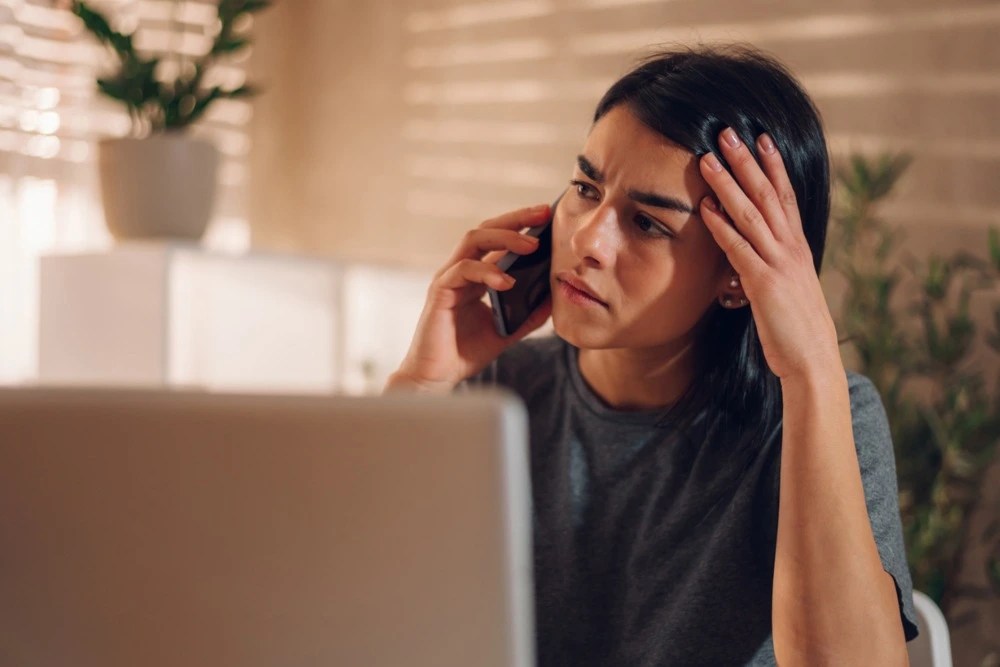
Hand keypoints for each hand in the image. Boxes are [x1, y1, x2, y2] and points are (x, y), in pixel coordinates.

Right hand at [387, 204, 553, 391]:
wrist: (436, 378)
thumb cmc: (464, 353)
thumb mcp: (506, 331)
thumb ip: (527, 315)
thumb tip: (554, 299)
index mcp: (475, 276)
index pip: (497, 240)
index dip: (520, 225)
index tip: (546, 216)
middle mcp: (460, 271)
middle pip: (486, 230)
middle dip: (516, 219)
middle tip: (542, 214)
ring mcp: (448, 278)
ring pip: (473, 240)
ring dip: (504, 239)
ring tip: (530, 247)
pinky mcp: (439, 292)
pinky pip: (463, 270)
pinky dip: (487, 272)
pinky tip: (507, 282)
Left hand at [698, 128, 841, 381]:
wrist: (812, 361)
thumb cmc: (795, 330)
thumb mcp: (785, 290)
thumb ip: (770, 266)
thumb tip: (750, 256)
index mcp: (797, 247)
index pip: (785, 196)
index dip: (773, 165)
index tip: (761, 137)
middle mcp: (791, 248)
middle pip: (768, 194)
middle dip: (747, 161)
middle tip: (728, 132)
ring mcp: (779, 263)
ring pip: (751, 213)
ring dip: (728, 184)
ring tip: (708, 159)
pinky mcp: (764, 283)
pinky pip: (739, 248)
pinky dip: (722, 226)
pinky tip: (706, 208)